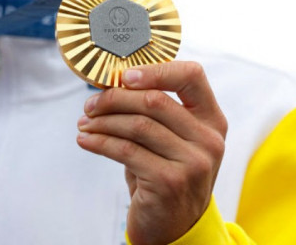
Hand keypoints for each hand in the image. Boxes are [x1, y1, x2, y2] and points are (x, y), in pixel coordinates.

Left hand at [76, 61, 227, 244]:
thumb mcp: (169, 139)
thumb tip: (109, 83)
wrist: (173, 226)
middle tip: (89, 105)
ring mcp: (193, 162)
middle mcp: (208, 139)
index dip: (155, 70)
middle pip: (154, 100)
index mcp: (211, 119)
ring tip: (84, 124)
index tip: (123, 76)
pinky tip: (86, 141)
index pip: (191, 76)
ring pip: (137, 125)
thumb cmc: (164, 173)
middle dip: (113, 98)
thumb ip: (153, 111)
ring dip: (102, 122)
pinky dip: (99, 142)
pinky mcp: (170, 182)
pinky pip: (125, 151)